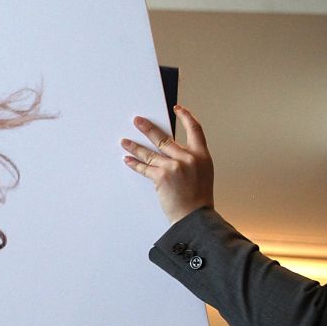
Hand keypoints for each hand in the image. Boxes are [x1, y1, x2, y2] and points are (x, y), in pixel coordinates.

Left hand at [121, 105, 213, 223]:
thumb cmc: (198, 199)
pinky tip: (127, 159)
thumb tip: (172, 150)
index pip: (195, 129)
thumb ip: (190, 160)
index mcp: (202, 155)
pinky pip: (145, 168)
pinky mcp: (162, 176)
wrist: (195, 216)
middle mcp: (188, 157)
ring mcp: (174, 166)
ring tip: (124, 141)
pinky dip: (134, 164)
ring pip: (150, 152)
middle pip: (165, 138)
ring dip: (134, 147)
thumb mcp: (202, 174)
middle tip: (137, 121)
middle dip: (148, 128)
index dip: (186, 117)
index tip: (178, 108)